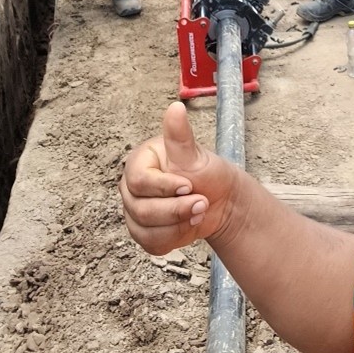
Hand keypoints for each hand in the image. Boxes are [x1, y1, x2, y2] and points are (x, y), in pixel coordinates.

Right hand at [120, 102, 238, 255]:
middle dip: (177, 210)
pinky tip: (187, 225)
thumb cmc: (208, 174)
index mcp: (140, 162)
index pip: (140, 181)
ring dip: (178, 225)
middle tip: (201, 201)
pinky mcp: (143, 232)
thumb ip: (180, 137)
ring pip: (144, 229)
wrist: (222, 202)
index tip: (189, 185)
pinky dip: (174, 238)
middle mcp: (132, 187)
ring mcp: (134, 211)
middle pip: (141, 209)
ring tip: (197, 211)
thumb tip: (175, 108)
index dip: (166, 187)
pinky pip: (151, 244)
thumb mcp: (195, 155)